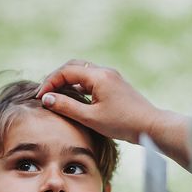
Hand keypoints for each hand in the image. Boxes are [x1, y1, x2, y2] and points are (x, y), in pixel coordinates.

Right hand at [36, 60, 159, 143]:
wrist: (150, 125)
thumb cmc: (122, 123)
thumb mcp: (90, 118)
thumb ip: (66, 107)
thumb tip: (46, 99)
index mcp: (98, 76)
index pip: (65, 71)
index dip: (49, 83)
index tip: (40, 97)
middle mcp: (104, 71)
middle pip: (73, 66)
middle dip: (56, 78)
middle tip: (45, 93)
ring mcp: (111, 76)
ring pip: (82, 71)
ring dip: (67, 80)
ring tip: (55, 95)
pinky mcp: (114, 84)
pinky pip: (91, 79)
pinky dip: (78, 85)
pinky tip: (73, 99)